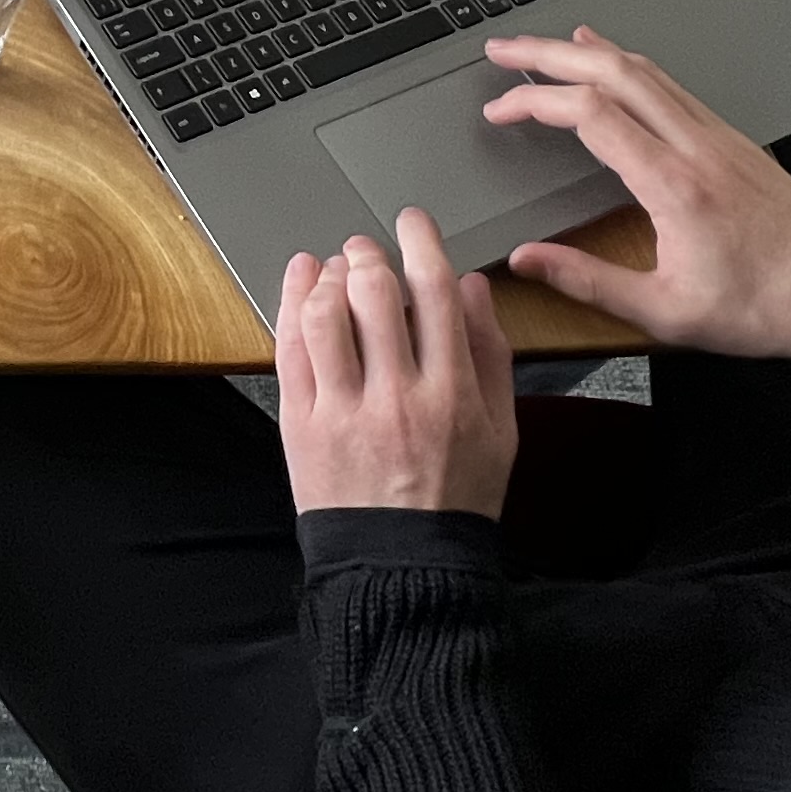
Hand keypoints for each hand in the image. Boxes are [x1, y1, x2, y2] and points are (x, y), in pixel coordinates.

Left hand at [273, 211, 515, 517]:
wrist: (403, 568)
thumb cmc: (457, 499)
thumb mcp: (501, 430)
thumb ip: (490, 353)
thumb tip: (472, 286)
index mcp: (452, 395)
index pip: (434, 293)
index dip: (421, 243)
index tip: (412, 222)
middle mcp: (397, 398)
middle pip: (374, 294)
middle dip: (368, 253)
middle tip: (365, 245)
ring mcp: (344, 412)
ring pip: (325, 315)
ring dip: (328, 277)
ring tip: (335, 268)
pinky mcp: (302, 426)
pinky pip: (290, 350)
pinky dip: (291, 305)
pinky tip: (300, 282)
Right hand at [481, 30, 790, 415]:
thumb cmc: (764, 309)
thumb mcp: (665, 313)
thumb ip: (587, 282)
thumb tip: (526, 261)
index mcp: (673, 184)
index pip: (589, 114)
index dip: (534, 101)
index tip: (499, 110)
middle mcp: (697, 145)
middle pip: (613, 72)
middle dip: (549, 53)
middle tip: (503, 51)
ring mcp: (721, 136)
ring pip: (647, 71)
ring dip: (591, 52)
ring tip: (550, 46)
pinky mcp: (737, 141)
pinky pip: (674, 86)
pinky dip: (632, 69)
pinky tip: (620, 72)